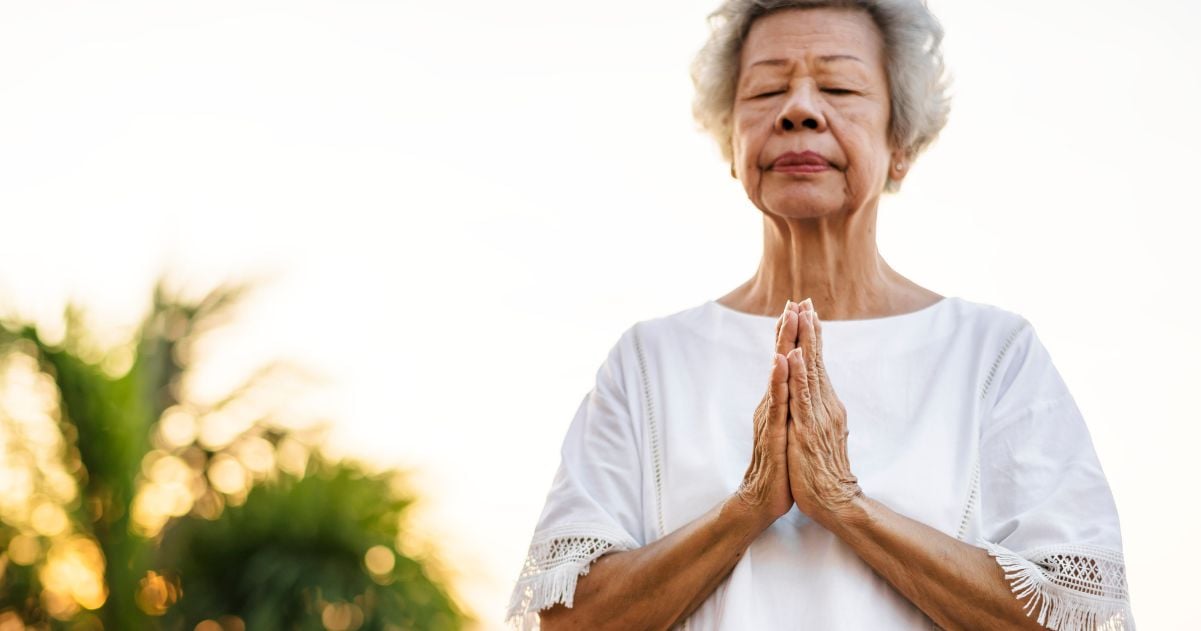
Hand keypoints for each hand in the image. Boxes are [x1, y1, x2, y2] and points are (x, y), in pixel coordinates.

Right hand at [736, 301, 802, 525]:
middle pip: (780, 359)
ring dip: (782, 344)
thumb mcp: (787, 429)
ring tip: (788, 319)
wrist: (763, 498)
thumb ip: (788, 406)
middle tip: (794, 300)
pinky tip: (780, 361)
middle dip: (788, 329)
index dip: (792, 334)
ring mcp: (770, 416)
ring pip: (778, 374)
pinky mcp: (772, 432)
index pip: (786, 361)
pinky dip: (778, 380)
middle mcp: (771, 403)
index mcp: (778, 401)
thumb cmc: (780, 466)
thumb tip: (794, 387)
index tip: (800, 306)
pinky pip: (776, 402)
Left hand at [785, 301, 862, 527]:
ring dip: (805, 342)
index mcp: (825, 405)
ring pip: (810, 372)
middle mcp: (825, 405)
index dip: (812, 338)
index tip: (807, 311)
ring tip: (802, 316)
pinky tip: (794, 355)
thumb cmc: (822, 471)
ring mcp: (817, 416)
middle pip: (816, 360)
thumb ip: (818, 413)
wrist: (834, 502)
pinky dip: (798, 374)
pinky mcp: (807, 430)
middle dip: (810, 330)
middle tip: (806, 301)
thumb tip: (817, 398)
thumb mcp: (819, 434)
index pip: (817, 365)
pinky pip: (801, 397)